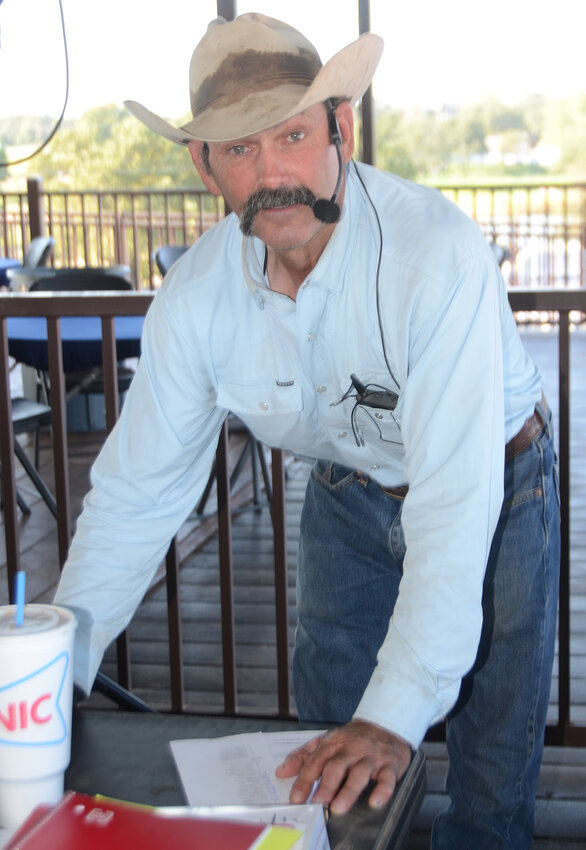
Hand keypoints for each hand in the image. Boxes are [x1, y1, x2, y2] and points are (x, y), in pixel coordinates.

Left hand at [275, 719, 410, 814]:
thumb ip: (302, 757)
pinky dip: (382, 790)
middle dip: (326, 786)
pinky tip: (375, 801)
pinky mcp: (390, 765)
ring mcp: (370, 757)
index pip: (315, 762)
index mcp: (332, 743)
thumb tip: (281, 772)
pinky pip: (387, 778)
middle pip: (337, 767)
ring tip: (338, 807)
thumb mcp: (325, 742)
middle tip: (317, 803)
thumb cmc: (351, 739)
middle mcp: (351, 749)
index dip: (304, 780)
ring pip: (359, 774)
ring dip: (348, 791)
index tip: (296, 797)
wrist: (385, 724)